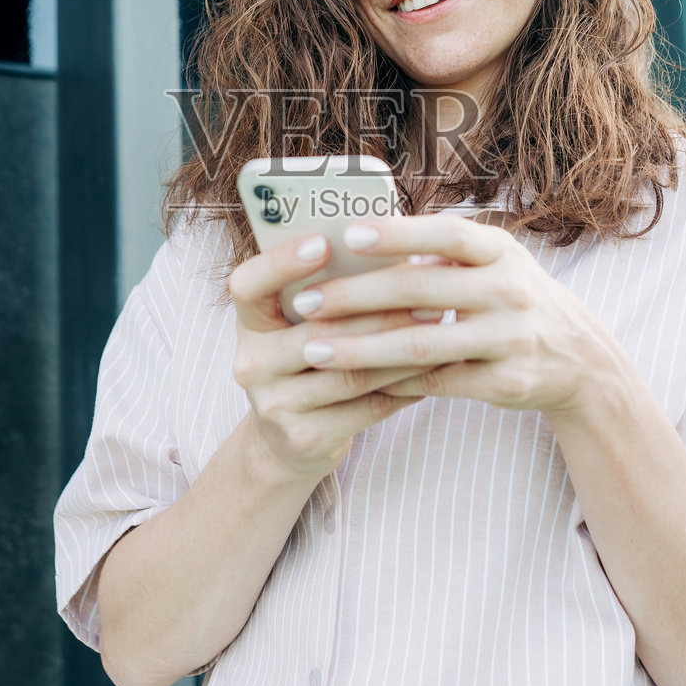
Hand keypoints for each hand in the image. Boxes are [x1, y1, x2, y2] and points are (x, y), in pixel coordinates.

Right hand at [228, 233, 438, 484]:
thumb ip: (331, 292)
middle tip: (427, 291)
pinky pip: (366, 406)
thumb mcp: (302, 326)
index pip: (247, 285)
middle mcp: (252, 363)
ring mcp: (274, 404)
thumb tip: (398, 250)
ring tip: (438, 326)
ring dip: (400, 348)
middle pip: (317, 330)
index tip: (322, 242)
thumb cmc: (309, 364)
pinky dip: (405, 386)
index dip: (280, 263)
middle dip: (378, 309)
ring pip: (349, 371)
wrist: (290, 442)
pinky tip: (434, 368)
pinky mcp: (304, 437)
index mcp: (250, 324)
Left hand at [290, 215, 625, 416]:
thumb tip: (359, 238)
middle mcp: (510, 290)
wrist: (580, 359)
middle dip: (356, 296)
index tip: (346, 235)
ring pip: (423, 344)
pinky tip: (355, 379)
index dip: (398, 233)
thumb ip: (442, 251)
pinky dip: (394, 382)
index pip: (446, 233)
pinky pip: (437, 383)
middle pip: (421, 290)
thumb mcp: (495, 263)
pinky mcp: (506, 382)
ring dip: (362, 348)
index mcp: (502, 251)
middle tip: (304, 302)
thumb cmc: (513, 299)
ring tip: (314, 349)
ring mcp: (511, 338)